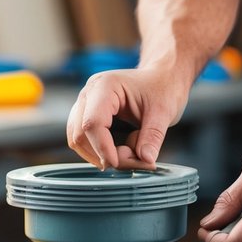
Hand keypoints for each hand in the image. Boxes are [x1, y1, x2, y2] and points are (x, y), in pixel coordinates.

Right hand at [66, 68, 188, 169]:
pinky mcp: (87, 114)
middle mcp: (90, 92)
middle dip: (102, 154)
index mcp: (106, 85)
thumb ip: (153, 137)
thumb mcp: (164, 112)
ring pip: (76, 139)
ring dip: (97, 155)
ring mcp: (85, 103)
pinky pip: (82, 139)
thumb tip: (145, 160)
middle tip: (132, 160)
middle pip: (79, 134)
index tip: (119, 164)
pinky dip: (97, 151)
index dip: (103, 148)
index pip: (92, 122)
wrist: (161, 78)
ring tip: (127, 154)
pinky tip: (117, 152)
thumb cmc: (162, 88)